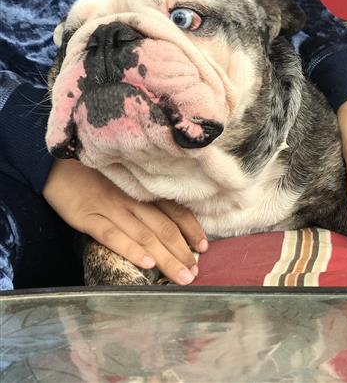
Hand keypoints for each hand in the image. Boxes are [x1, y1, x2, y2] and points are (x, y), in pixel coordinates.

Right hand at [42, 159, 207, 284]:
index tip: (203, 248)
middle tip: (195, 272)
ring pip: (145, 235)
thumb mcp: (123, 180)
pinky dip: (131, 249)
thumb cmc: (92, 172)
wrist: (53, 161)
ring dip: (166, 257)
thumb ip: (143, 197)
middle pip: (164, 227)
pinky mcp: (87, 217)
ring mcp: (110, 208)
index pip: (175, 211)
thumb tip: (169, 219)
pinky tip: (146, 263)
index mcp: (142, 190)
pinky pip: (112, 235)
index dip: (191, 229)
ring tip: (181, 276)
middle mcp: (132, 199)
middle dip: (182, 251)